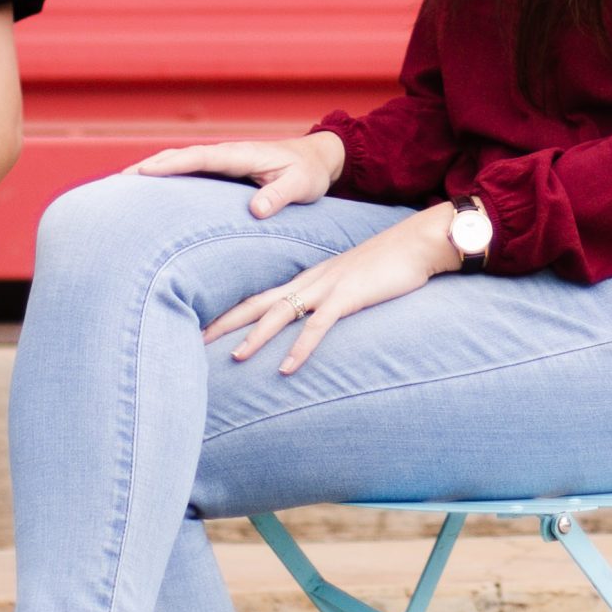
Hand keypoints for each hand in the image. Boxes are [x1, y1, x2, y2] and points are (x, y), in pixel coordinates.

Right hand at [134, 132, 345, 217]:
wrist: (317, 159)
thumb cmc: (308, 173)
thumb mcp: (301, 186)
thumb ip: (279, 195)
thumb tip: (255, 210)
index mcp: (240, 155)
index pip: (200, 157)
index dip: (172, 165)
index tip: (144, 172)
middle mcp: (226, 154)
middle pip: (180, 157)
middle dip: (149, 166)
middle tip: (118, 181)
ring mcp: (222, 161)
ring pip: (181, 162)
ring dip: (153, 170)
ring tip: (122, 185)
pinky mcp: (222, 172)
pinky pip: (189, 171)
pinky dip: (166, 175)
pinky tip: (150, 190)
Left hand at [203, 207, 459, 374]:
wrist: (415, 243)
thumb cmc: (387, 265)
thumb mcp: (350, 282)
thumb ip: (330, 299)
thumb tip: (315, 319)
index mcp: (308, 279)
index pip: (260, 297)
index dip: (231, 313)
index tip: (205, 329)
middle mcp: (310, 282)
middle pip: (258, 303)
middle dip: (226, 322)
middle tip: (196, 340)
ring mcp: (327, 288)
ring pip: (282, 313)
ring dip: (257, 337)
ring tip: (235, 358)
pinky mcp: (348, 298)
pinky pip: (319, 326)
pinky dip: (302, 348)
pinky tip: (288, 368)